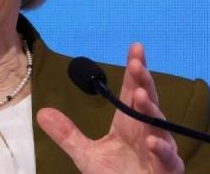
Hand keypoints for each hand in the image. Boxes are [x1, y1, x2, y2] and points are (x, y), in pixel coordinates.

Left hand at [36, 43, 183, 173]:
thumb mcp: (86, 155)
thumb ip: (67, 134)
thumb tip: (41, 112)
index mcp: (129, 123)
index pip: (132, 90)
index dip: (135, 70)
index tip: (136, 48)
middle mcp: (147, 131)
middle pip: (147, 101)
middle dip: (143, 82)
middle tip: (137, 64)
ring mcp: (159, 149)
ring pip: (159, 126)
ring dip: (150, 111)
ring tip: (139, 96)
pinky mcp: (166, 170)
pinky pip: (167, 158)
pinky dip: (160, 148)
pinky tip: (151, 140)